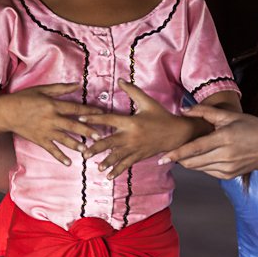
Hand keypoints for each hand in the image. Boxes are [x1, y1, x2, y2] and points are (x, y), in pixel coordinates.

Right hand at [0, 83, 103, 165]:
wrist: (6, 112)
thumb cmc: (24, 98)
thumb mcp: (42, 89)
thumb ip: (61, 88)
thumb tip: (78, 85)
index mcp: (53, 105)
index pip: (76, 109)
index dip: (90, 112)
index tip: (102, 114)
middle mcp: (51, 119)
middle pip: (73, 126)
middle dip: (87, 131)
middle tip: (99, 137)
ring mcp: (46, 131)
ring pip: (64, 139)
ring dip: (76, 145)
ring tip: (86, 150)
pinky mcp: (40, 139)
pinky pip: (51, 149)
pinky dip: (60, 157)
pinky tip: (69, 163)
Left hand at [80, 79, 195, 177]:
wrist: (176, 133)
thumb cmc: (161, 116)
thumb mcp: (148, 102)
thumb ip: (133, 91)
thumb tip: (120, 80)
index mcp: (131, 122)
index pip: (109, 119)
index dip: (94, 119)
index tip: (81, 119)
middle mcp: (131, 136)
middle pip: (110, 142)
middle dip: (96, 148)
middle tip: (84, 153)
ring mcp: (135, 148)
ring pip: (117, 156)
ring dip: (106, 162)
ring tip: (96, 167)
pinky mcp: (139, 156)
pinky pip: (126, 164)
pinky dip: (118, 170)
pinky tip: (109, 176)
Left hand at [160, 105, 257, 177]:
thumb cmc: (252, 129)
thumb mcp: (231, 116)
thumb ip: (205, 112)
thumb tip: (184, 110)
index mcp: (224, 138)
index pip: (195, 148)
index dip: (177, 154)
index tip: (163, 158)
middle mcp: (225, 156)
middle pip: (192, 162)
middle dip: (178, 158)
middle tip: (169, 151)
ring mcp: (226, 168)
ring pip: (198, 167)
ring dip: (188, 161)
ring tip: (186, 151)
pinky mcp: (227, 176)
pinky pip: (206, 171)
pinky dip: (201, 164)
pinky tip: (205, 155)